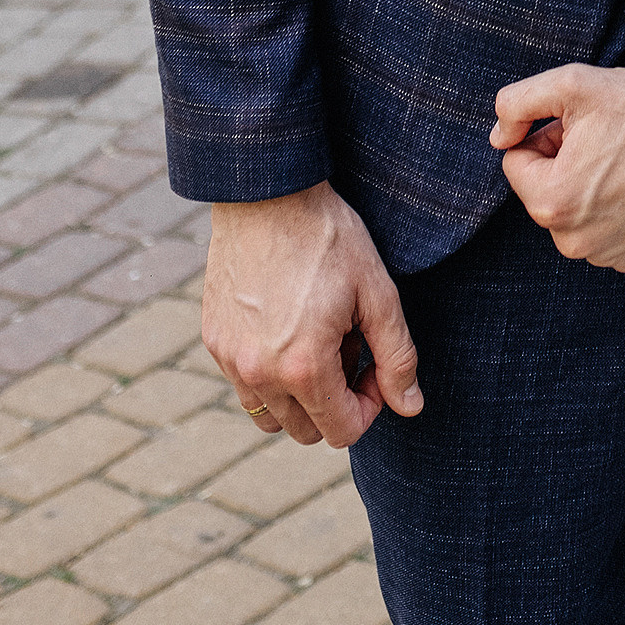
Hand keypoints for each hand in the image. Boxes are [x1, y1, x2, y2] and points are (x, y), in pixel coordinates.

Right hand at [203, 182, 421, 449]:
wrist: (268, 193)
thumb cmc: (329, 238)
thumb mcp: (377, 292)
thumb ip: (397, 356)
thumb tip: (410, 407)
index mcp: (303, 368)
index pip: (341, 431)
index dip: (371, 406)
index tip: (377, 366)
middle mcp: (259, 374)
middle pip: (305, 430)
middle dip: (336, 401)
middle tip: (350, 347)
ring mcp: (230, 360)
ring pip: (271, 414)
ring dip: (300, 393)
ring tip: (319, 338)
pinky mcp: (214, 340)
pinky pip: (245, 383)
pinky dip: (270, 372)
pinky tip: (289, 324)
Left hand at [490, 50, 624, 271]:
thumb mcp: (574, 83)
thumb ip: (517, 103)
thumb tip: (499, 137)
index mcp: (552, 202)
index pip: (516, 162)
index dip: (547, 134)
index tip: (584, 126)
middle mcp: (574, 242)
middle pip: (544, 190)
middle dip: (564, 162)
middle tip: (607, 140)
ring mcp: (606, 256)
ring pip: (572, 212)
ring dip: (588, 187)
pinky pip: (602, 232)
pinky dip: (614, 209)